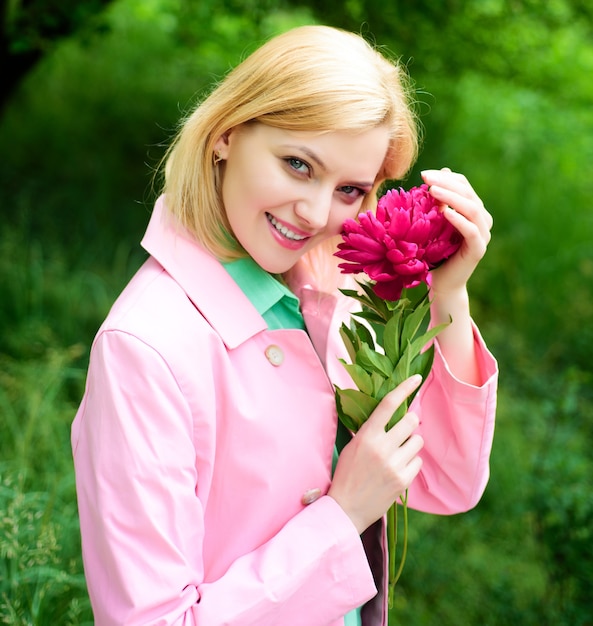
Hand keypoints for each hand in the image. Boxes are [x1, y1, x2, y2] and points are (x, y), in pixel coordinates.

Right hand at [328, 375, 423, 533]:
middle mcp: (382, 447)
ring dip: (410, 443)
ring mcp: (394, 464)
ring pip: (418, 440)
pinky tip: (397, 469)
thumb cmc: (347, 474)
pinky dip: (410, 462)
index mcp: (366, 436)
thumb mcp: (352, 446)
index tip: (416, 378)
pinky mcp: (403, 480)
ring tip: (397, 453)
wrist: (346, 509)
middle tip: (402, 429)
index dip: (404, 388)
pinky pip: (418, 461)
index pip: (389, 405)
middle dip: (409, 422)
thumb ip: (369, 429)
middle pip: (411, 421)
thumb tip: (387, 411)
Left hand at [421, 168, 492, 295]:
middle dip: (446, 183)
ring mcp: (483, 235)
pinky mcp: (478, 250)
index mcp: (473, 211)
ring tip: (432, 191)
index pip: (464, 186)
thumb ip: (436, 204)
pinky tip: (444, 212)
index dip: (447, 177)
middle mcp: (482, 221)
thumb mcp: (432, 225)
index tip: (425, 174)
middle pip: (468, 194)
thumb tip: (434, 179)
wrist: (442, 284)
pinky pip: (471, 231)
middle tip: (426, 177)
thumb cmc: (434, 254)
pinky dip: (458, 220)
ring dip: (451, 197)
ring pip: (472, 209)